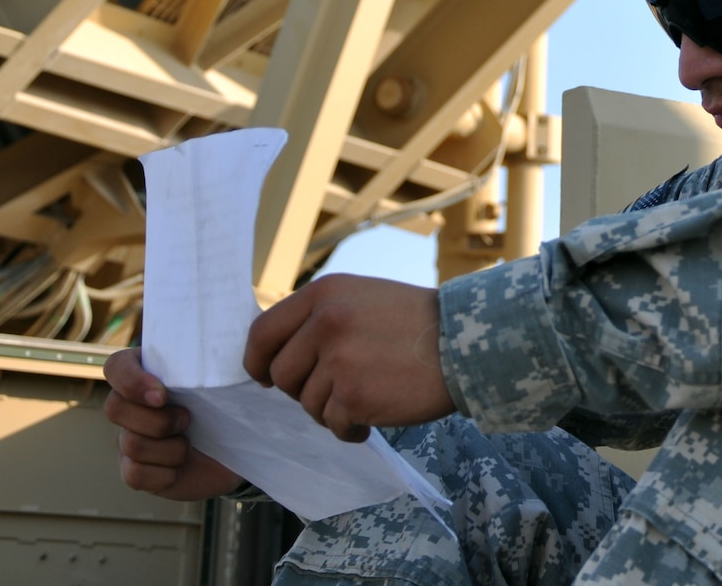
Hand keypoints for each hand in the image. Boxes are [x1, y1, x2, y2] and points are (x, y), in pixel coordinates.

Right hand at [102, 349, 241, 499]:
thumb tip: (242, 341)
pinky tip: (181, 467)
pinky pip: (134, 474)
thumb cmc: (232, 405)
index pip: (116, 366)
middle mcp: (132, 405)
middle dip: (156, 419)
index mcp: (149, 373)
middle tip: (187, 419)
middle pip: (114, 407)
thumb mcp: (228, 379)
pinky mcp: (136, 471)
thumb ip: (221, 358)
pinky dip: (164, 473)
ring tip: (189, 444)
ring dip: (170, 448)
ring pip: (130, 444)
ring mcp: (130, 438)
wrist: (239, 450)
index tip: (162, 395)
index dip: (131, 381)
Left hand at [244, 274, 454, 441]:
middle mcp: (325, 322)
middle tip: (337, 389)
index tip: (264, 377)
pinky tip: (374, 415)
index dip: (257, 361)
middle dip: (304, 390)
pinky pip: (334, 425)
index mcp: (323, 294)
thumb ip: (320, 316)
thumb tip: (280, 353)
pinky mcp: (354, 396)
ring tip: (368, 397)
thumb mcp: (362, 297)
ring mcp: (338, 360)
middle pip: (281, 375)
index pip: (262, 333)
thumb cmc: (416, 321)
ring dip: (333, 409)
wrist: (464, 342)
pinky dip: (351, 428)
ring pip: (308, 404)